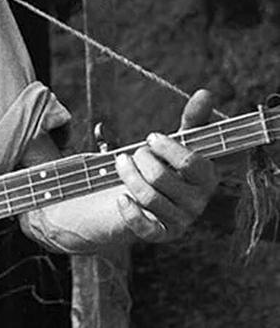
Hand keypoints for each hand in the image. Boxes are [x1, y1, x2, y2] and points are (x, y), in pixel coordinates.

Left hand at [114, 89, 217, 242]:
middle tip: (133, 153)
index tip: (151, 138)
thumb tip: (206, 93)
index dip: (169, 149)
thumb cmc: (160, 164)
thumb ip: (192, 120)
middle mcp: (198, 201)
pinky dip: (129, 210)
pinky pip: (144, 225)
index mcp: (207, 176)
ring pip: (148, 195)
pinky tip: (120, 197)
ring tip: (120, 164)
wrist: (135, 196)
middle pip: (162, 177)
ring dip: (127, 175)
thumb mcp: (173, 142)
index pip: (193, 163)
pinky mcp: (160, 234)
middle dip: (141, 160)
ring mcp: (180, 220)